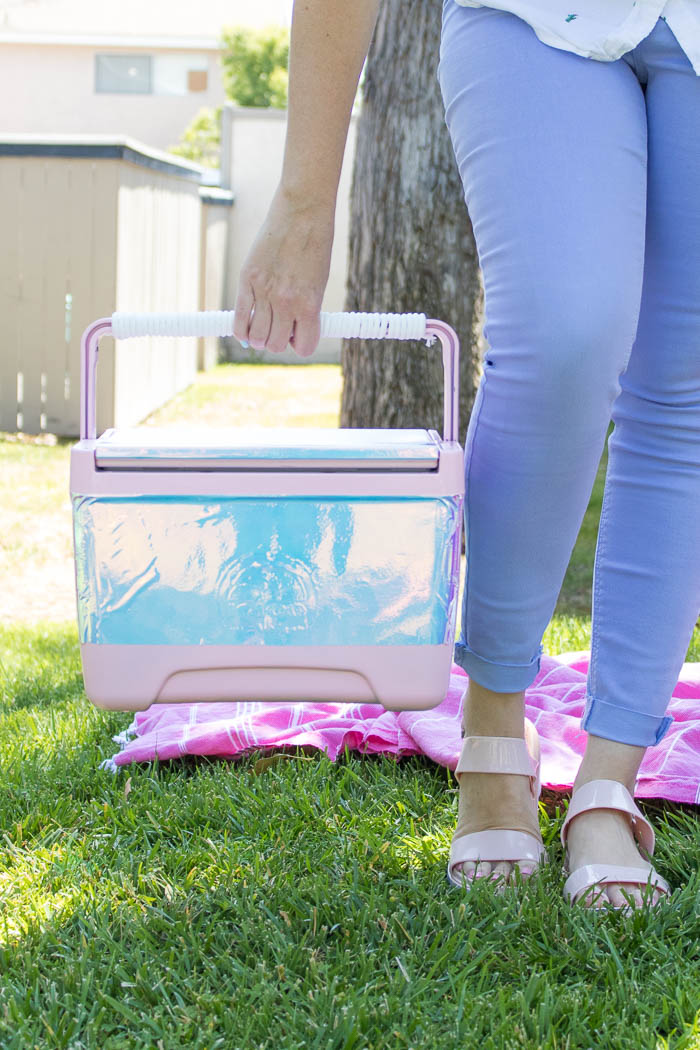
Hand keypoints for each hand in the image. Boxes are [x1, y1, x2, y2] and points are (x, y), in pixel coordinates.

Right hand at [233, 186, 334, 357]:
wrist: (303, 211)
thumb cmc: (315, 245)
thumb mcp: (318, 282)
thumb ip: (305, 308)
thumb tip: (291, 332)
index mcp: (309, 304)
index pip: (304, 347)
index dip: (301, 345)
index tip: (299, 335)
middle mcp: (285, 302)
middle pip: (275, 345)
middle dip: (278, 341)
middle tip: (280, 328)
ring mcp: (264, 291)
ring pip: (256, 337)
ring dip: (259, 337)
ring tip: (264, 324)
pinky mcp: (246, 279)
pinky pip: (239, 319)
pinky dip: (241, 331)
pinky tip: (245, 329)